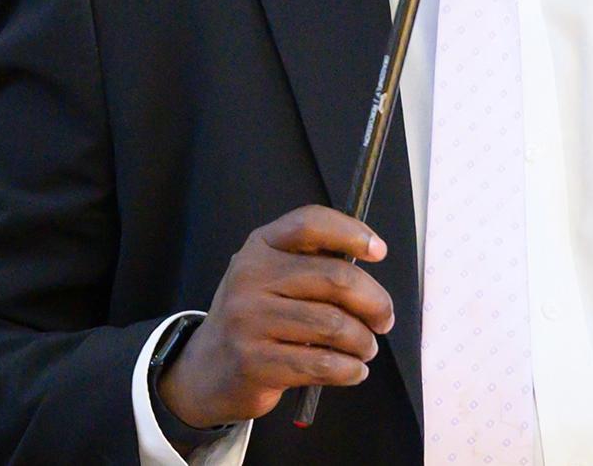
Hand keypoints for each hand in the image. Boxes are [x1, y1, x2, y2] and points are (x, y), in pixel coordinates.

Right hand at [156, 205, 393, 428]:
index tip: (379, 250)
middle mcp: (251, 276)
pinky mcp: (255, 362)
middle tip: (384, 318)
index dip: (350, 231)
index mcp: (261, 245)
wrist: (207, 367)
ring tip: (367, 347)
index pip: (310, 223)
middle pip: (335, 278)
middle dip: (374, 301)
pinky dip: (349, 369)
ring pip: (333, 325)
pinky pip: (321, 363)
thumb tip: (369, 258)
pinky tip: (354, 370)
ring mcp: (250, 319)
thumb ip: (311, 261)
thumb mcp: (272, 274)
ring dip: (363, 340)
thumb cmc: (257, 314)